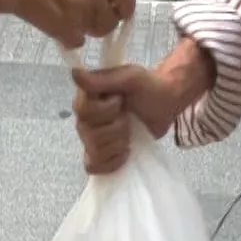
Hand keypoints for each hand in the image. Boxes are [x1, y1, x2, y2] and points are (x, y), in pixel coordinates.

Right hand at [0, 0, 135, 49]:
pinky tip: (54, 24)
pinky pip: (77, 42)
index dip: (125, 8)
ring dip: (84, 30)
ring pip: (95, 32)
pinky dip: (67, 38)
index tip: (119, 14)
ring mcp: (81, 12)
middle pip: (111, 20)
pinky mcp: (67, 29)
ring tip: (65, 17)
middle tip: (82, 16)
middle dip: (100, 22)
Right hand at [71, 40, 212, 173]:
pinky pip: (94, 166)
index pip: (82, 111)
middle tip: (129, 118)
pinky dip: (112, 162)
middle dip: (117, 128)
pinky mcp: (100, 154)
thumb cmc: (148, 87)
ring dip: (119, 143)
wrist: (165, 102)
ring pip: (95, 151)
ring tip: (130, 132)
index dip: (106, 110)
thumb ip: (102, 79)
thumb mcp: (130, 77)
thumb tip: (74, 74)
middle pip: (90, 134)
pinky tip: (125, 151)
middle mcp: (84, 118)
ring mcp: (90, 138)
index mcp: (86, 97)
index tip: (120, 100)